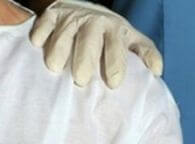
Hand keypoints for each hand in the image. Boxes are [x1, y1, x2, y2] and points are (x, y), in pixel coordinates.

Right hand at [30, 0, 162, 87]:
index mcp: (115, 31)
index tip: (114, 84)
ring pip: (64, 34)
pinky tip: (37, 45)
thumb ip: (145, 53)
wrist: (83, 8)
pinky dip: (40, 34)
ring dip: (59, 49)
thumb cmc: (108, 34)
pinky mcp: (52, 15)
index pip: (116, 47)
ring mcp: (71, 18)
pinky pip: (44, 23)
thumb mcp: (129, 40)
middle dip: (85, 59)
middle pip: (89, 41)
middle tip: (81, 80)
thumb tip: (157, 72)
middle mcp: (93, 23)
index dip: (116, 64)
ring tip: (55, 68)